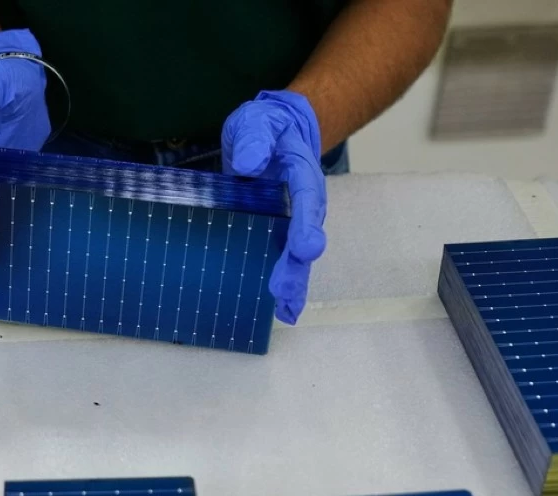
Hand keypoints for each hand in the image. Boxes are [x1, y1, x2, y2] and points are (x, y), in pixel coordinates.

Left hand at [222, 90, 326, 324]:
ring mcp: (296, 220)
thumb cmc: (265, 127)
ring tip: (286, 309)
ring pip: (299, 255)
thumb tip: (251, 165)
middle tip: (282, 290)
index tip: (306, 248)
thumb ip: (256, 138)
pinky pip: (288, 260)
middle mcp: (306, 201)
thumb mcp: (256, 122)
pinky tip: (285, 311)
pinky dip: (288, 285)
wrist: (276, 132)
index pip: (306, 198)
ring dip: (293, 282)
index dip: (305, 225)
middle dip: (296, 264)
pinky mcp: (282, 232)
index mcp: (301, 171)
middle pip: (305, 235)